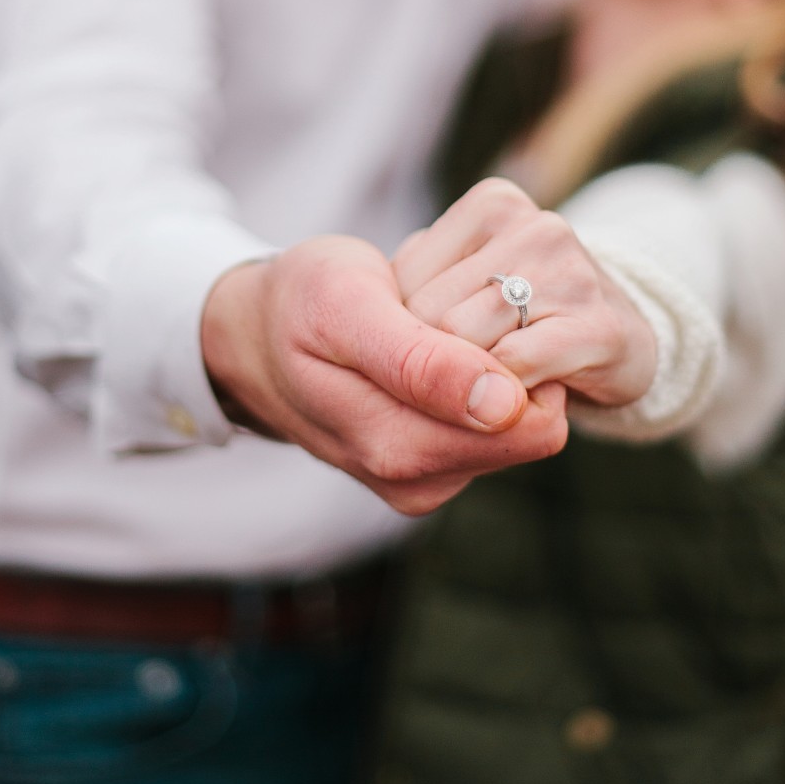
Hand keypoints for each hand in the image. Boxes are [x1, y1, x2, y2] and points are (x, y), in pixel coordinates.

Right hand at [200, 234, 567, 514]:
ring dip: (487, 366)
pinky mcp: (430, 467)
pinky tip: (425, 346)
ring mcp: (423, 479)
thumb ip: (419, 360)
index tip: (474, 309)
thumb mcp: (346, 308)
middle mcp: (417, 480)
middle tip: (438, 312)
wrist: (250, 337)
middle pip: (532, 425)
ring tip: (424, 326)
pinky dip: (472, 378)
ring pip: (518, 424)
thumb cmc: (297, 303)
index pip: (534, 422)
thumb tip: (503, 405)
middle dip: (503, 360)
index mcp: (399, 448)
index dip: (523, 358)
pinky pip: (493, 424)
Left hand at [395, 178, 657, 406]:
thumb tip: (371, 320)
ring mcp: (571, 271)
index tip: (441, 339)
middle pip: (430, 314)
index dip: (406, 327)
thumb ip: (413, 286)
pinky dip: (506, 398)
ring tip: (497, 380)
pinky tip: (526, 394)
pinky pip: (514, 372)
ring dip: (471, 380)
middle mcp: (536, 225)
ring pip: (465, 345)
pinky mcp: (599, 326)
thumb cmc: (524, 316)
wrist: (624, 343)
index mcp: (492, 203)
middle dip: (436, 357)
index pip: (404, 278)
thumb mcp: (463, 281)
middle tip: (469, 369)